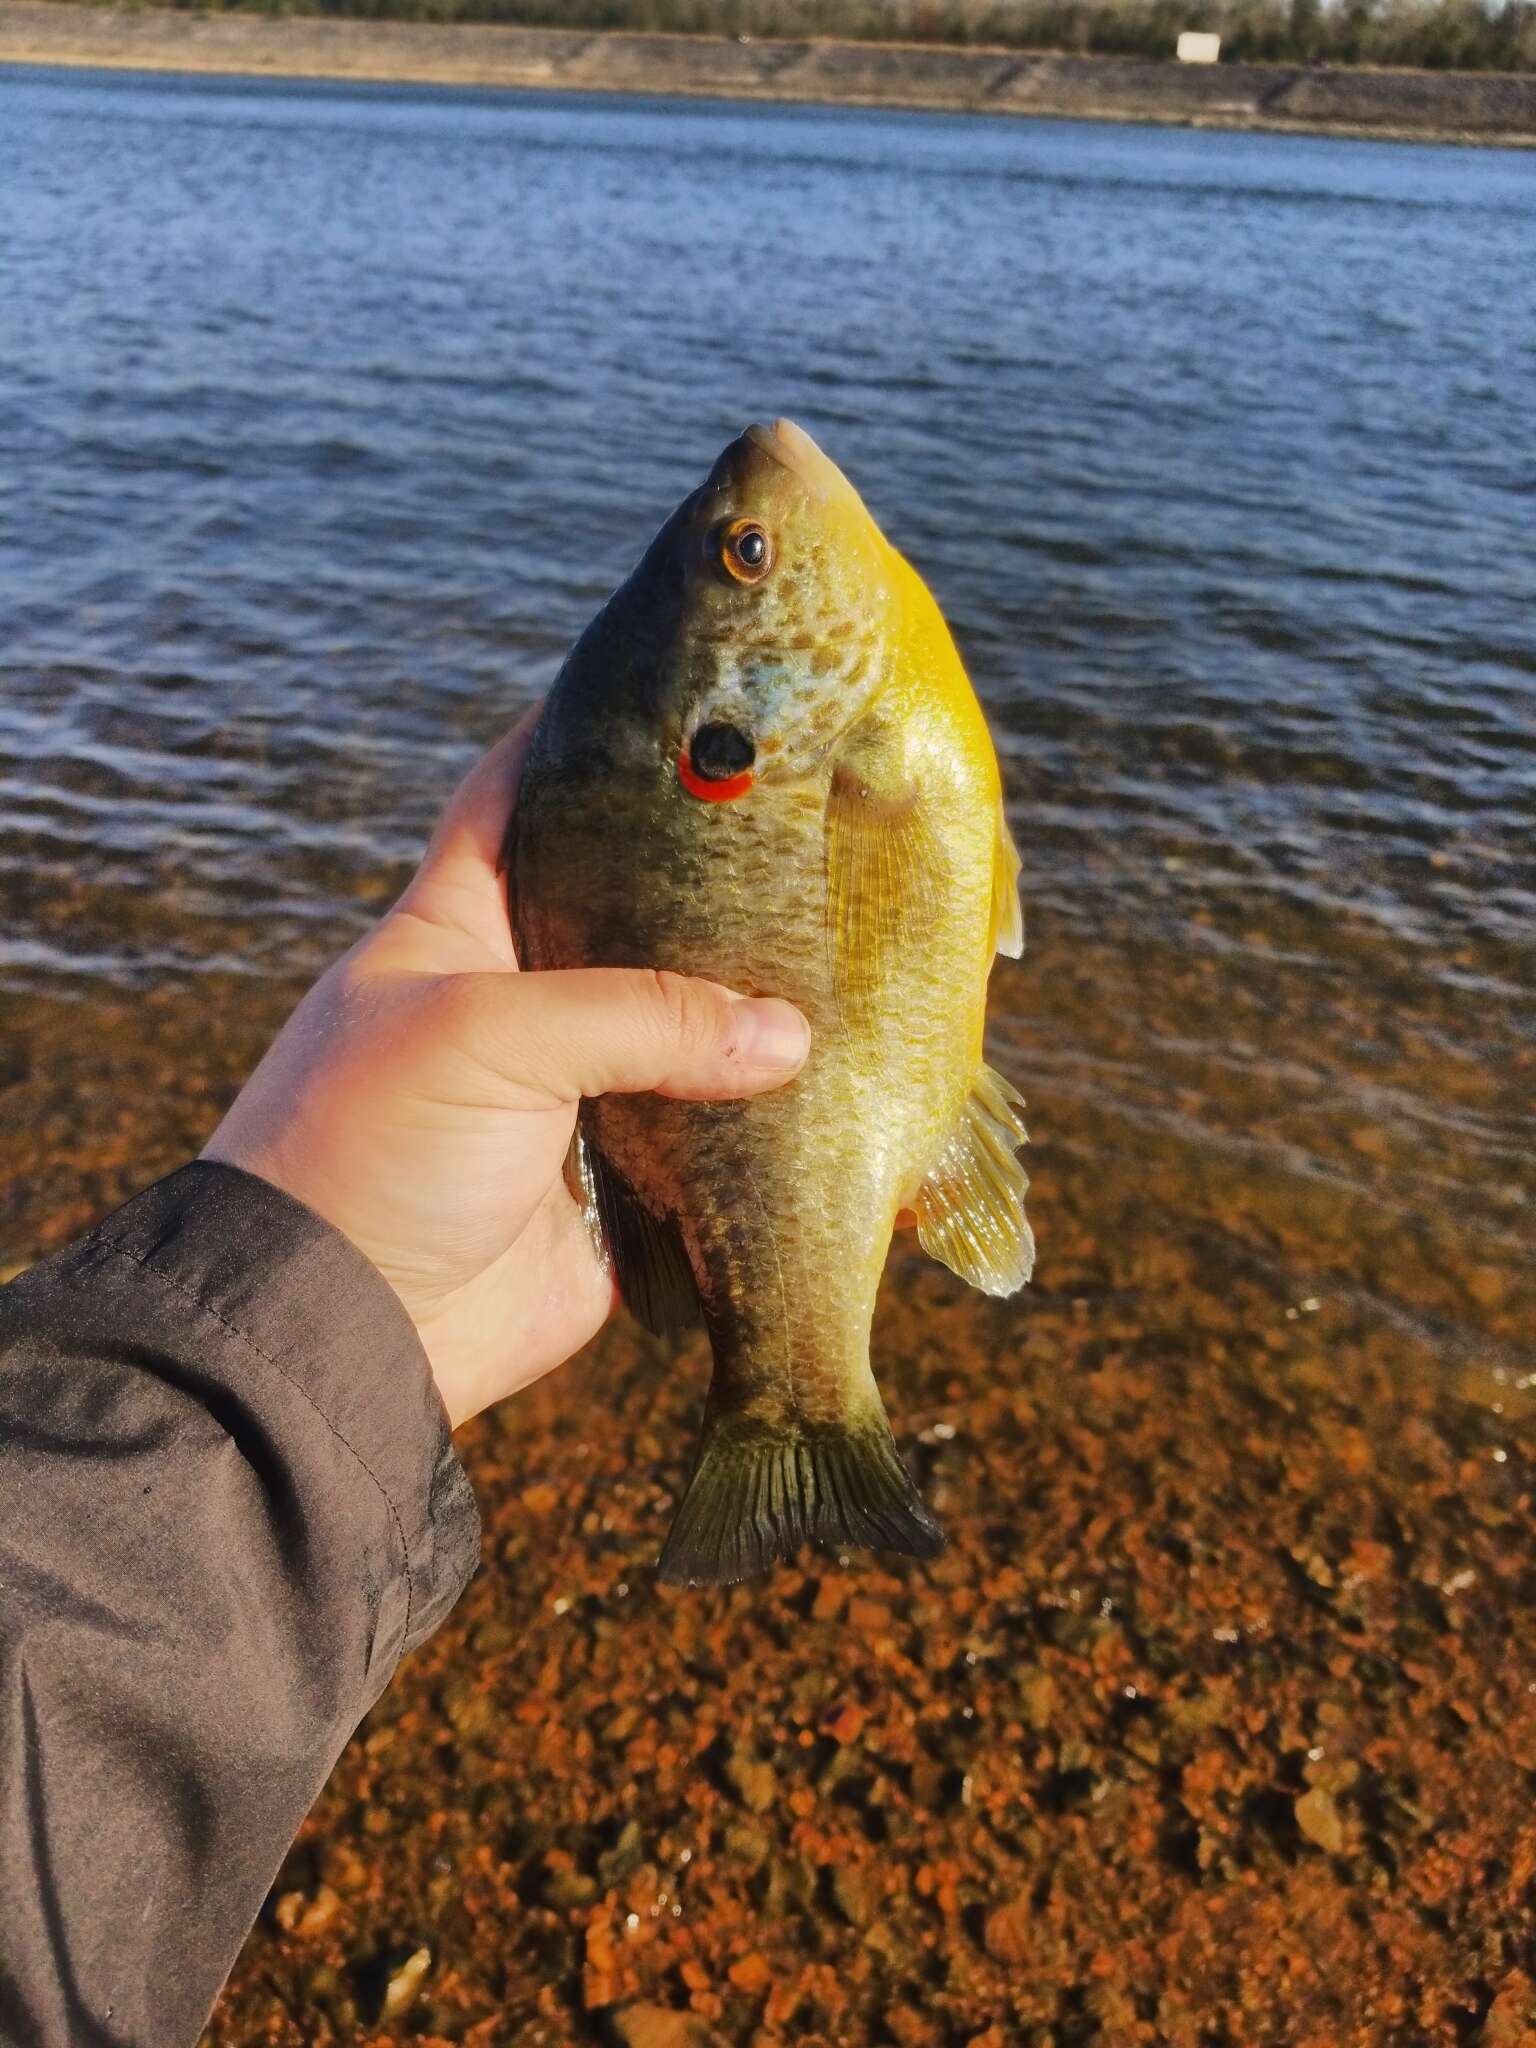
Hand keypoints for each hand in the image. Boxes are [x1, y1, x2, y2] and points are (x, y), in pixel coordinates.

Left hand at [201, 709, 810, 1427]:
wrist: (340, 1332)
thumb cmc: (371, 1148)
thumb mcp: (488, 1038)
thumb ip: (641, 1016)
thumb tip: (791, 1037)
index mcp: (456, 928)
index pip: (515, 797)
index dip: (581, 738)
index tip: (679, 701)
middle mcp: (519, 1001)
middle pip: (627, 916)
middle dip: (709, 883)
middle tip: (812, 830)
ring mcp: (570, 1096)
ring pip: (680, 1031)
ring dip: (751, 1011)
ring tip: (853, 953)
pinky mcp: (617, 1192)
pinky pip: (706, 1147)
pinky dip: (763, 1129)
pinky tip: (838, 1089)